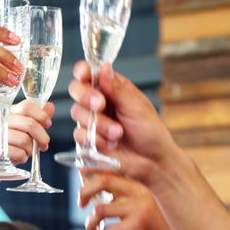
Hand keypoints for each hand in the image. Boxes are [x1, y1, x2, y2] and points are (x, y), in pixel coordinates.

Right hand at [0, 100, 54, 163]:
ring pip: (24, 140)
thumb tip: (50, 106)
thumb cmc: (13, 144)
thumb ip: (38, 118)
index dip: (41, 115)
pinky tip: (19, 157)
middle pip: (29, 124)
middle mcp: (0, 120)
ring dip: (31, 149)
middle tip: (44, 144)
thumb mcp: (27, 130)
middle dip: (42, 137)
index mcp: (9, 112)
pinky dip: (23, 157)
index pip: (27, 106)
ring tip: (27, 151)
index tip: (48, 124)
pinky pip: (18, 152)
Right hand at [68, 61, 184, 186]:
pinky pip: (79, 135)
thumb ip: (116, 89)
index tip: (84, 74)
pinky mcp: (88, 140)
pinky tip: (111, 144)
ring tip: (118, 133)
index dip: (82, 71)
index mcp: (110, 89)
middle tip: (100, 105)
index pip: (89, 74)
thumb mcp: (136, 106)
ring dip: (98, 124)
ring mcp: (92, 121)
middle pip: (76, 90)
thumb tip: (104, 67)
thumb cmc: (150, 131)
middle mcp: (98, 102)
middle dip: (86, 97)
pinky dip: (95, 139)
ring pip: (77, 113)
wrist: (153, 161)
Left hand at [79, 173, 192, 229]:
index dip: (92, 171)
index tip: (81, 177)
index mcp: (141, 183)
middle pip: (103, 179)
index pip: (112, 168)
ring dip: (90, 223)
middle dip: (85, 191)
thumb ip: (122, 197)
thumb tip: (93, 191)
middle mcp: (141, 190)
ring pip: (100, 209)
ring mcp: (140, 206)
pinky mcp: (138, 224)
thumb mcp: (139, 208)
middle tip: (81, 203)